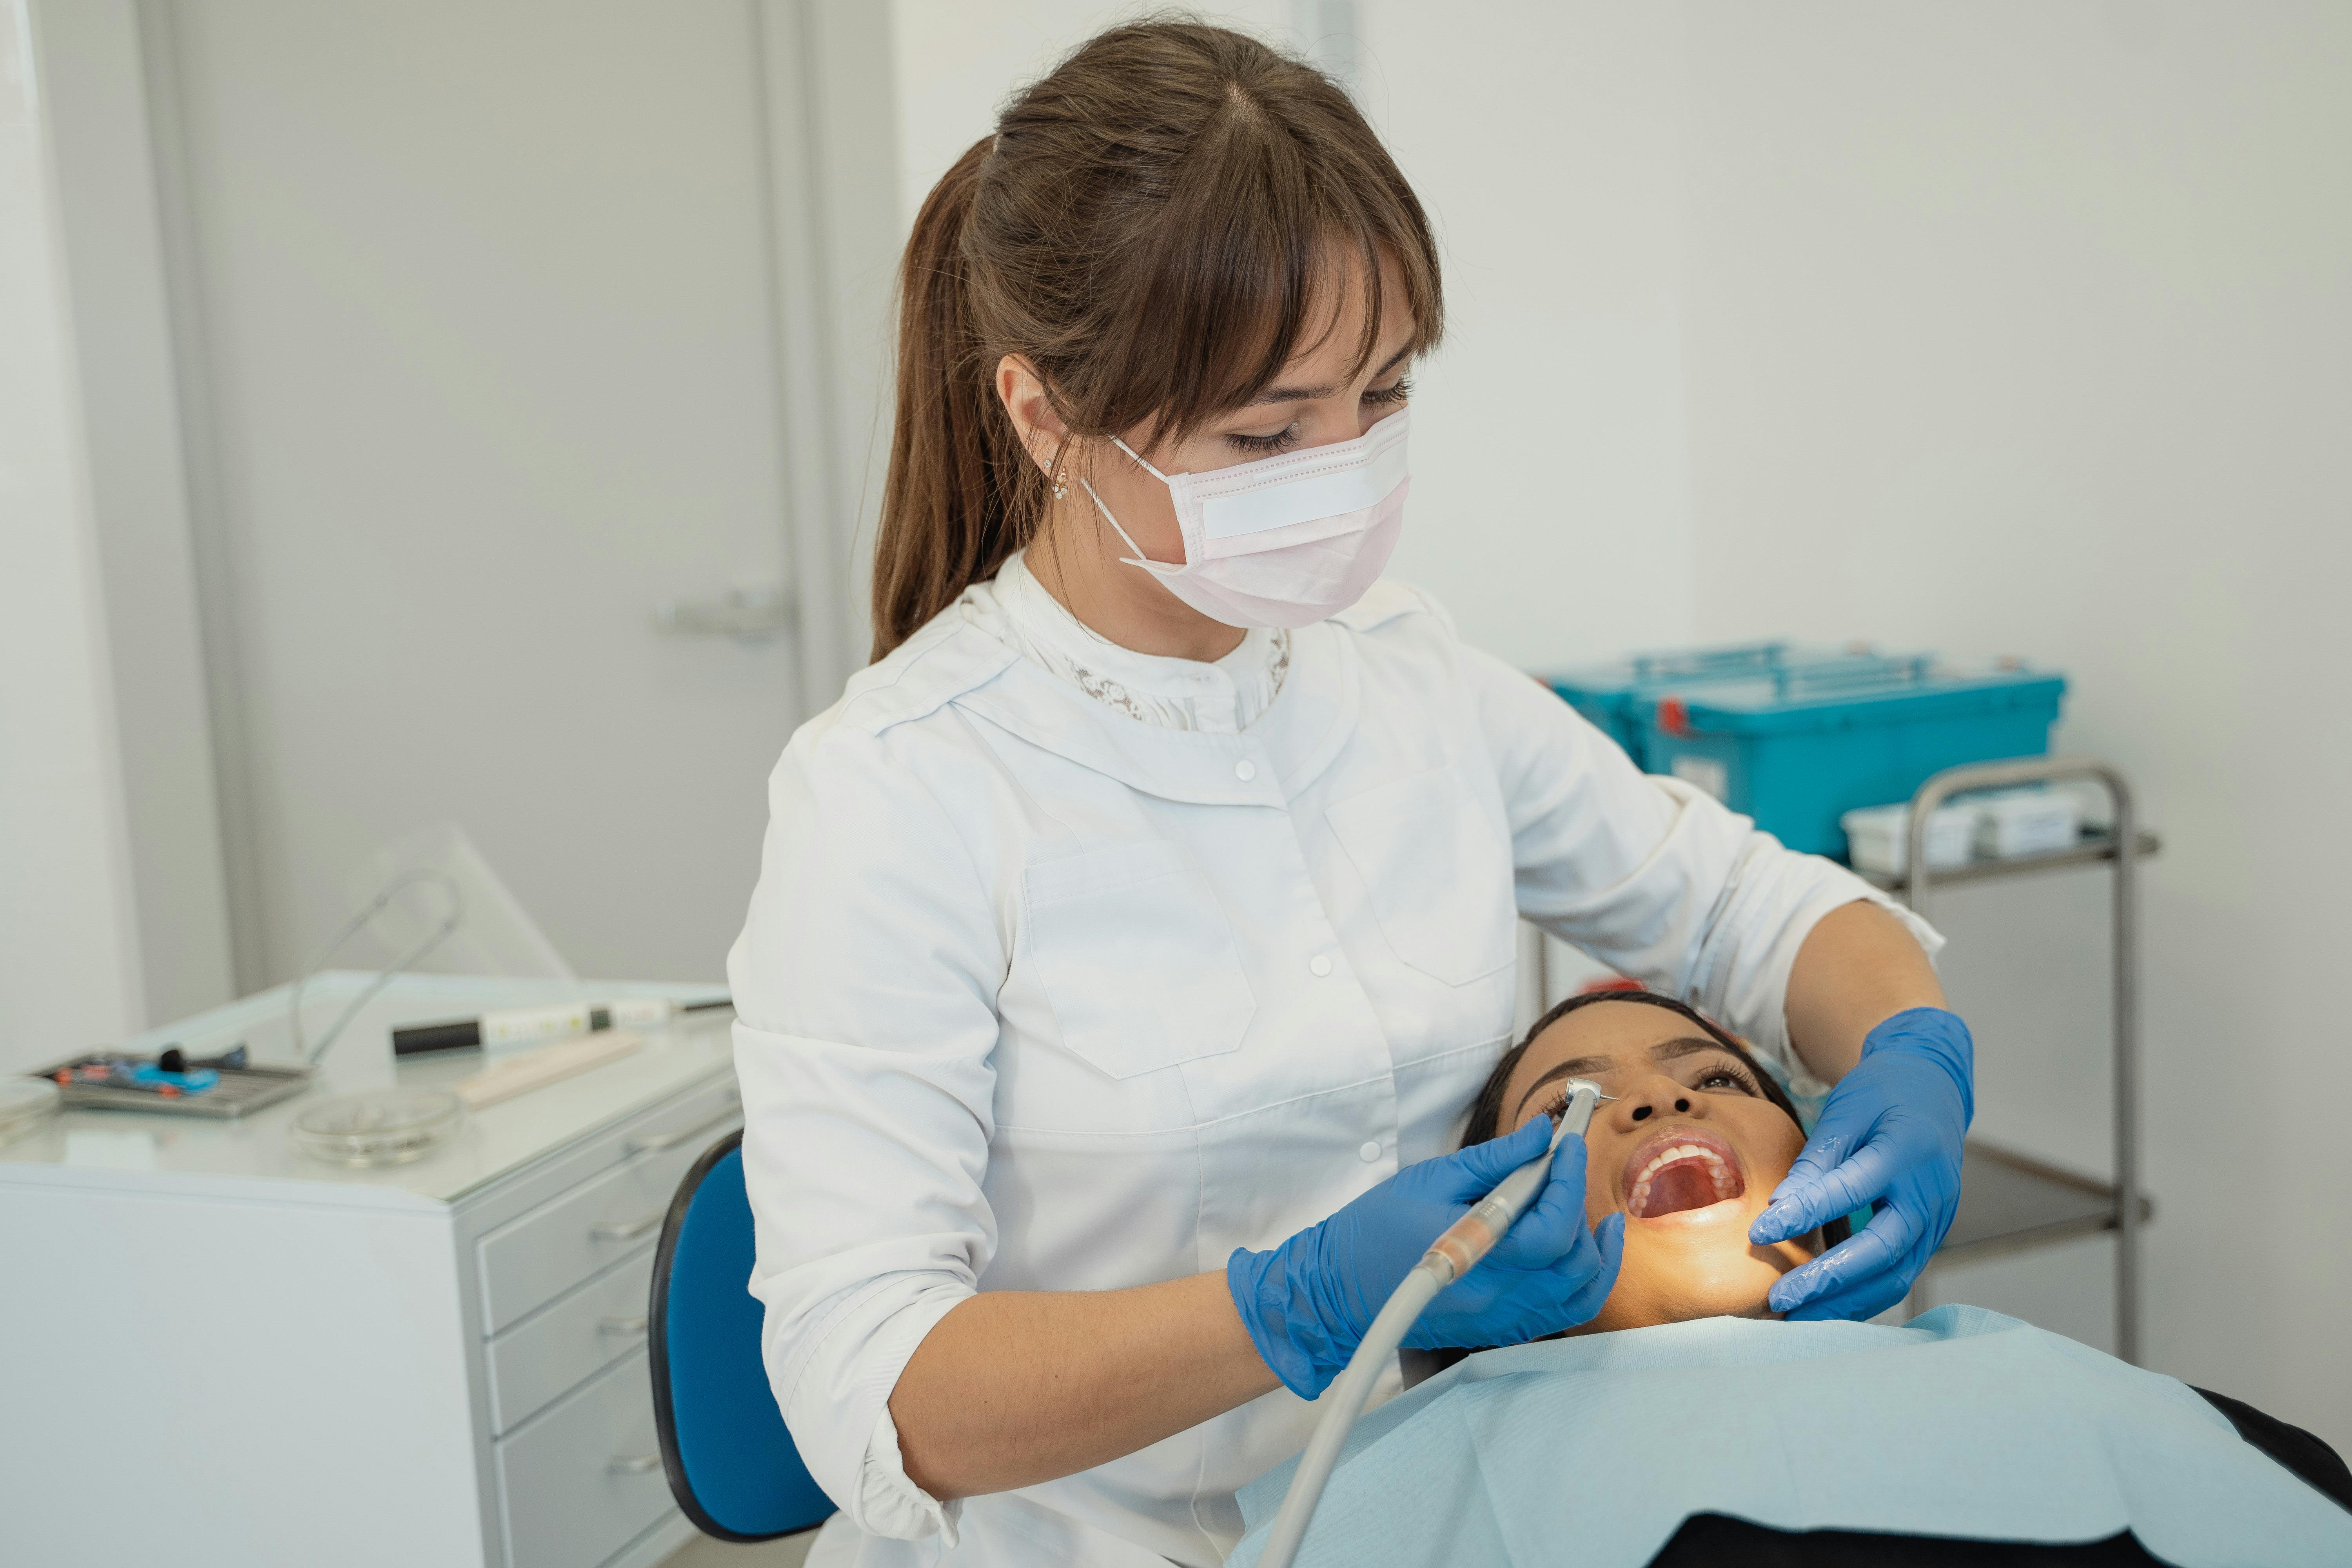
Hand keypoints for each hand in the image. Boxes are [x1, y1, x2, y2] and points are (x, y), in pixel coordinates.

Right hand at [1228, 1117, 1624, 1397]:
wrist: (1338, 1291)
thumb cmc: (1375, 1230)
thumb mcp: (1431, 1179)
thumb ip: (1494, 1160)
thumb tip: (1542, 1134)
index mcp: (1476, 1257)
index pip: (1551, 1229)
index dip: (1569, 1181)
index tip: (1566, 1144)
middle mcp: (1496, 1297)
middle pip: (1573, 1261)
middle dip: (1578, 1205)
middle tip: (1563, 1165)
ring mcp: (1502, 1319)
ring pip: (1579, 1294)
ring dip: (1594, 1249)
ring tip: (1588, 1208)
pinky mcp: (1501, 1328)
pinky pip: (1562, 1311)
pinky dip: (1583, 1280)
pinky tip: (1582, 1246)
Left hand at [1750, 1006, 1972, 1320]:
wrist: (1934, 1088)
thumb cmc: (1882, 1094)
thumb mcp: (1847, 1110)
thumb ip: (1817, 1160)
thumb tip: (1778, 1205)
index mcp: (1906, 1151)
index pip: (1850, 1190)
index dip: (1804, 1214)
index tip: (1758, 1234)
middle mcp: (1930, 1193)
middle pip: (1882, 1249)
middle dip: (1829, 1279)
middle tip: (1779, 1299)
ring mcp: (1939, 1219)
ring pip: (1897, 1275)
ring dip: (1847, 1302)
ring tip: (1798, 1319)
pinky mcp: (1934, 1235)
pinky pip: (1902, 1274)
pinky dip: (1866, 1296)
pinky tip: (1828, 1309)